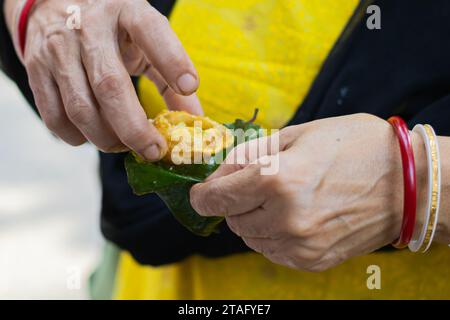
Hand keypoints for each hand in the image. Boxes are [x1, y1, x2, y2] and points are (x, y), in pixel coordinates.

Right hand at [5, 0, 201, 159]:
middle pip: (110, 86)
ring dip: (107, 138)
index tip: (190, 86)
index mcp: (125, 12)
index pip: (150, 30)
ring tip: (126, 146)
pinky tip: (94, 136)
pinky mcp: (36, 70)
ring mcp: (58, 50)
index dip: (172, 60)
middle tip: (154, 150)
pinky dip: (77, 137)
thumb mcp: (145, 37)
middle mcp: (89, 29)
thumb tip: (195, 118)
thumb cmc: (112, 28)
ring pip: (80, 108)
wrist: (53, 3)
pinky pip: (54, 117)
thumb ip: (169, 73)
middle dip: (134, 128)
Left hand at [190, 114, 424, 270]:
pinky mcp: (312, 260)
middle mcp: (285, 218)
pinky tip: (291, 216)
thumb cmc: (355, 148)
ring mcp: (300, 244)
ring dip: (252, 218)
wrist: (407, 183)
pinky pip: (271, 251)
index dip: (203, 194)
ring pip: (249, 237)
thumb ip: (248, 155)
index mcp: (277, 180)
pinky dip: (271, 234)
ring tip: (279, 198)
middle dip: (233, 201)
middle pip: (231, 218)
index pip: (216, 198)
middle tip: (254, 184)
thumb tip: (216, 175)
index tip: (203, 191)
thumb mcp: (297, 135)